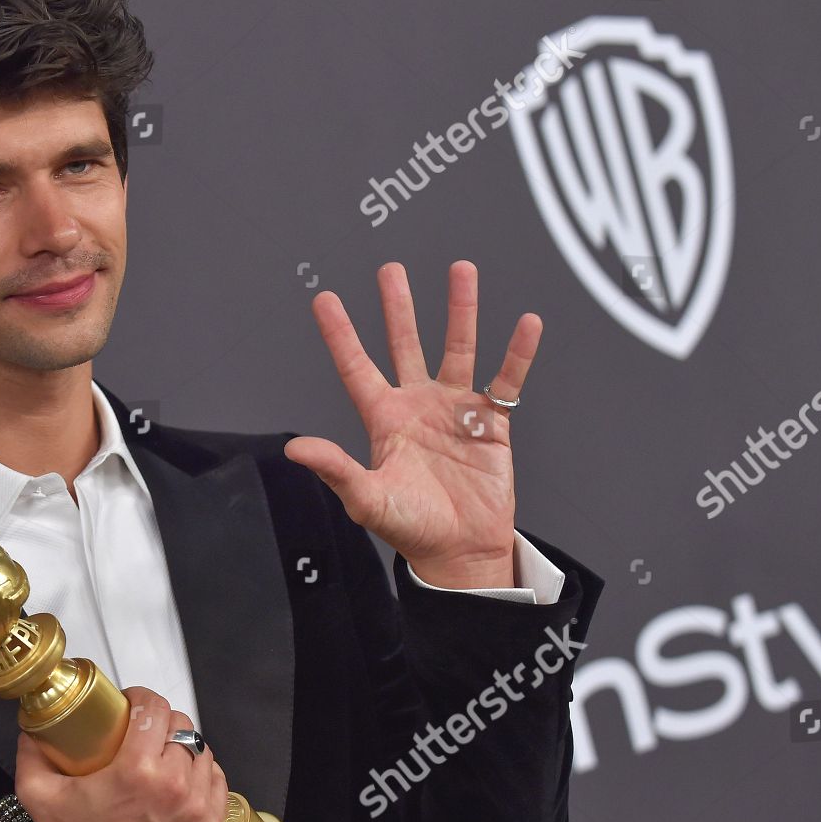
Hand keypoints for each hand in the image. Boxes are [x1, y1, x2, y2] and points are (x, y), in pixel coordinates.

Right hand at [15, 686, 227, 821]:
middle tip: (144, 730)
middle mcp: (173, 785)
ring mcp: (196, 807)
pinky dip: (202, 773)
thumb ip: (32, 751)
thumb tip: (33, 725)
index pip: (154, 708)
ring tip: (163, 754)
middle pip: (181, 725)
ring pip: (202, 750)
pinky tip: (183, 776)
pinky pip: (217, 780)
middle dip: (161, 721)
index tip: (131, 704)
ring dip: (183, 746)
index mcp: (136, 770)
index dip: (141, 698)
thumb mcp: (37, 793)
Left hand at [284, 260, 540, 588]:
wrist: (461, 551)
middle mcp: (418, 405)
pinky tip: (526, 323)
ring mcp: (456, 409)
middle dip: (398, 307)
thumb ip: (335, 469)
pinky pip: (507, 379)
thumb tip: (294, 448)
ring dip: (460, 310)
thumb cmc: (411, 529)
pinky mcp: (492, 422)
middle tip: (390, 269)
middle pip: (406, 344)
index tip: (325, 300)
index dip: (340, 335)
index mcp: (384, 419)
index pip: (357, 367)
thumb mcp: (367, 499)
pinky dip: (517, 352)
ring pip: (458, 347)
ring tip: (461, 270)